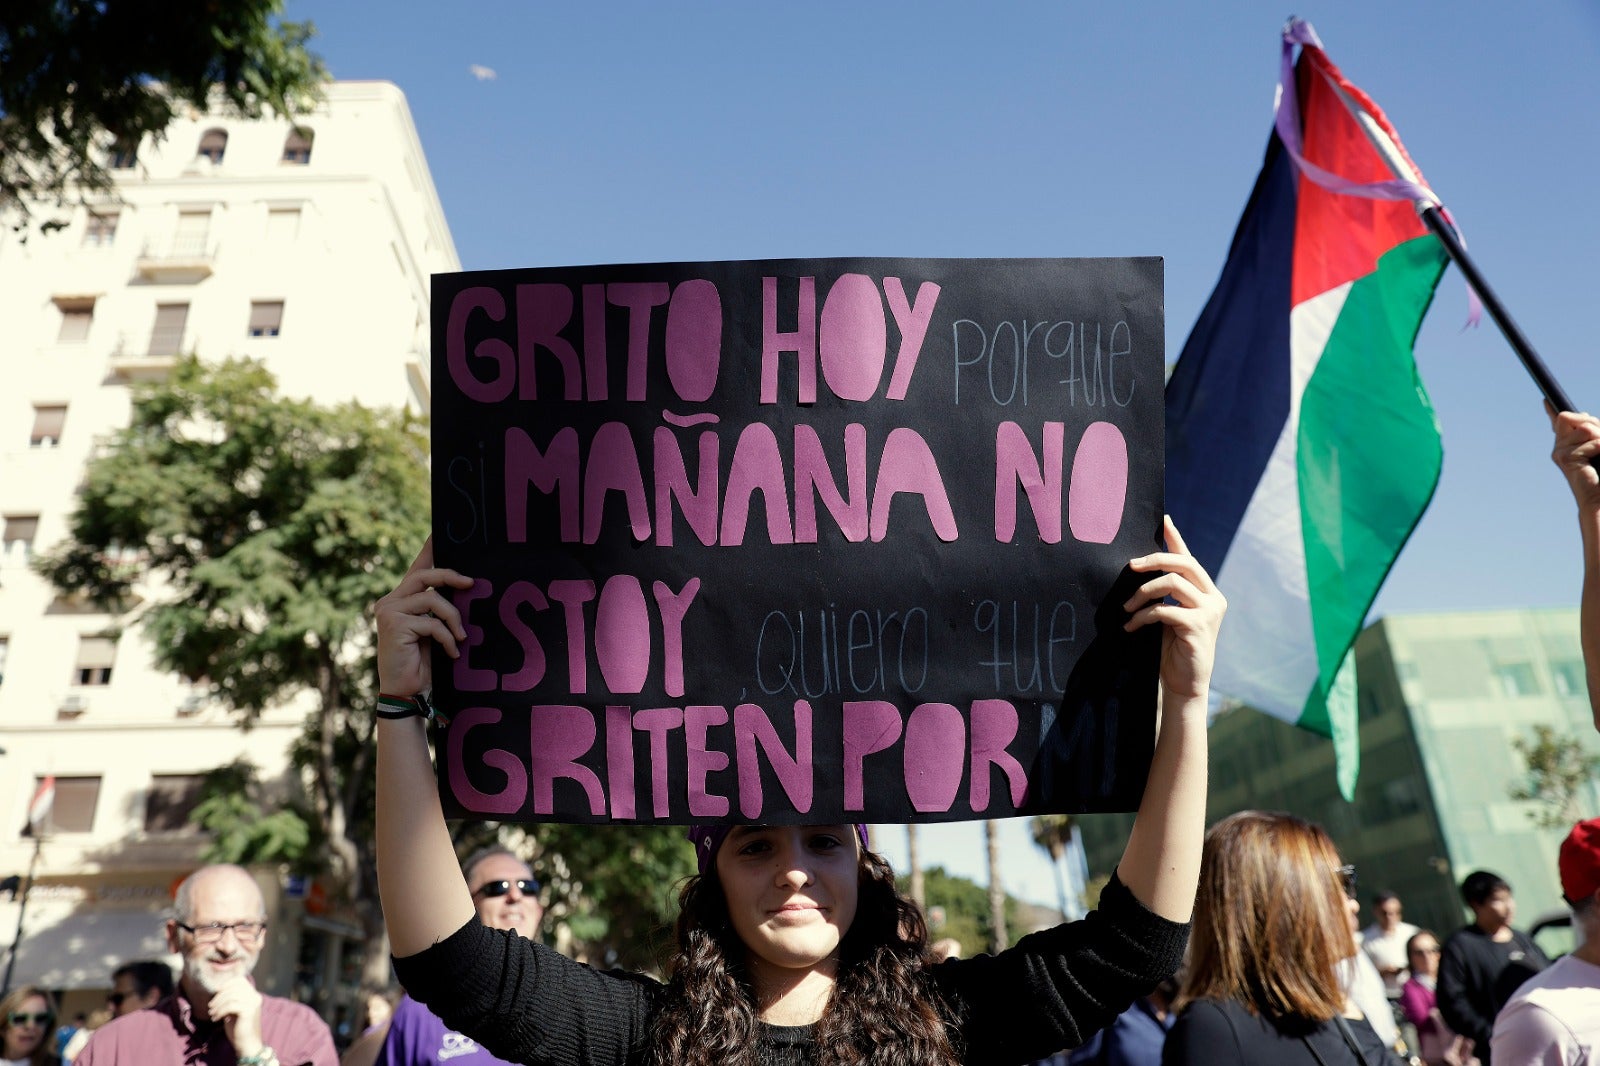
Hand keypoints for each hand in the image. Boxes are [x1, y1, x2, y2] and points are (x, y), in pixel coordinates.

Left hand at [205, 977, 264, 1057]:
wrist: (247, 1044)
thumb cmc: (238, 1027)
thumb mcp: (234, 1009)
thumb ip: (231, 998)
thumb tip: (219, 989)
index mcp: (253, 994)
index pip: (239, 980)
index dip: (226, 985)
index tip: (216, 994)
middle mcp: (255, 996)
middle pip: (234, 987)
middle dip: (219, 996)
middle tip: (210, 1007)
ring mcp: (253, 1003)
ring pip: (231, 996)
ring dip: (218, 1005)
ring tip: (212, 1014)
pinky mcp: (248, 1011)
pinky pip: (230, 1005)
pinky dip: (220, 1011)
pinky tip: (216, 1018)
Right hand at [375, 537, 474, 696]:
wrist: (405, 691)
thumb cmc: (422, 661)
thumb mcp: (432, 629)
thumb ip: (437, 609)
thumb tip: (465, 587)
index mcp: (399, 599)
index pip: (416, 568)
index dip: (428, 550)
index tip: (439, 531)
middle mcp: (389, 601)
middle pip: (424, 576)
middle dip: (451, 577)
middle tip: (471, 584)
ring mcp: (389, 612)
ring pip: (432, 600)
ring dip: (453, 619)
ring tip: (461, 637)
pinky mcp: (394, 625)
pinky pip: (432, 622)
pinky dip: (447, 637)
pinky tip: (452, 651)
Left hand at [1124, 516, 1226, 702]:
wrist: (1183, 685)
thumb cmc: (1172, 650)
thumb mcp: (1167, 616)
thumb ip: (1164, 595)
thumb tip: (1139, 569)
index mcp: (1206, 592)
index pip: (1189, 559)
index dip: (1175, 538)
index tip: (1163, 519)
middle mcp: (1213, 598)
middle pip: (1183, 564)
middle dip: (1153, 560)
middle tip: (1129, 566)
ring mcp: (1209, 612)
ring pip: (1172, 584)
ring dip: (1143, 593)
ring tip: (1127, 608)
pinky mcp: (1198, 627)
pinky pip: (1165, 610)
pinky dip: (1143, 616)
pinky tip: (1131, 627)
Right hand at [1547, 402, 1599, 511]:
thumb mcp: (1599, 444)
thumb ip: (1591, 430)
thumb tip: (1581, 416)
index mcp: (1569, 443)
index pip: (1558, 422)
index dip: (1551, 410)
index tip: (1546, 400)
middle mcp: (1560, 446)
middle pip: (1571, 416)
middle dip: (1592, 423)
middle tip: (1599, 443)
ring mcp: (1560, 452)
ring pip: (1585, 428)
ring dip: (1599, 438)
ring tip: (1599, 455)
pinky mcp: (1565, 458)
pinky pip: (1590, 442)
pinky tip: (1596, 463)